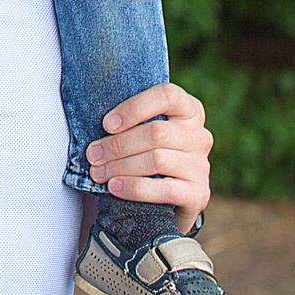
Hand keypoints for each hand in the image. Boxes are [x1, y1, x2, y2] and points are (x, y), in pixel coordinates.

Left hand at [85, 82, 213, 232]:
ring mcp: (201, 165)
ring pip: (157, 160)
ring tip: (98, 172)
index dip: (134, 108)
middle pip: (156, 132)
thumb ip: (131, 121)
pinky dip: (134, 188)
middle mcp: (199, 135)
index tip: (107, 124)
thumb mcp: (145, 130)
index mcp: (189, 110)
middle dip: (118, 144)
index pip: (167, 95)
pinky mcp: (198, 193)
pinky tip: (115, 187)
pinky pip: (164, 189)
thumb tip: (96, 121)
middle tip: (93, 155)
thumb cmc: (149, 154)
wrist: (172, 198)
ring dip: (121, 166)